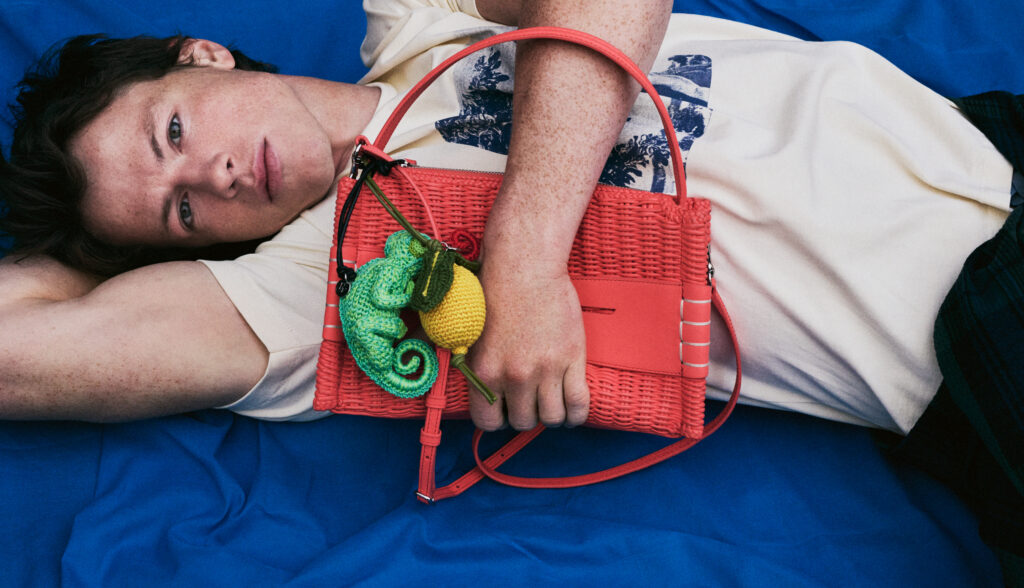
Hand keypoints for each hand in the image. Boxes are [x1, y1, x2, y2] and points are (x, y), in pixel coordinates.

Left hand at [468, 253, 588, 430]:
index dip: (497, 418)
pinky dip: (577, 413)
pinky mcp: (573, 359)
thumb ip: (473, 369)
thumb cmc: (495, 295)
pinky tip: (572, 407)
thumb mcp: (471, 336)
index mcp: (484, 372)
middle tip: (529, 399)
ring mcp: (546, 370)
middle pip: (523, 422)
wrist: (526, 266)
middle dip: (526, 414)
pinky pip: (579, 404)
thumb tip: (474, 392)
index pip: (488, 422)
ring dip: (551, 414)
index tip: (504, 408)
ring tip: (550, 400)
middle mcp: (514, 376)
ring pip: (552, 418)